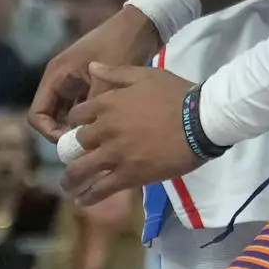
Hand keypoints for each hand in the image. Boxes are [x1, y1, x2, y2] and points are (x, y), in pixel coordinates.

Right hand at [28, 6, 160, 143]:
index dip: (49, 133)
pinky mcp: (89, 85)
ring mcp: (75, 83)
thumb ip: (91, 109)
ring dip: (75, 129)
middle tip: (84, 149)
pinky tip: (102, 132)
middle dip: (62, 134)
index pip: (37, 114)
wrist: (143, 26)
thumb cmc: (121, 46)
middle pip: (50, 118)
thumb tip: (82, 138)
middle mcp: (61, 80)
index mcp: (57, 75)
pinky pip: (80, 109)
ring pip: (65, 115)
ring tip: (94, 144)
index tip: (71, 143)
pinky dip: (87, 121)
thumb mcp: (105, 80)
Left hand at [62, 64, 199, 203]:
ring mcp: (115, 154)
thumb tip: (91, 67)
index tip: (78, 129)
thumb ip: (116, 73)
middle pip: (77, 143)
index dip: (75, 123)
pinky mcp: (128, 176)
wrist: (198, 121)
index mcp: (108, 103)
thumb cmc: (174, 95)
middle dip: (73, 151)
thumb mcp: (145, 75)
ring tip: (69, 185)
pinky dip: (88, 197)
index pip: (77, 115)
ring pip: (81, 170)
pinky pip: (100, 190)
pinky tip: (82, 200)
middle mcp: (105, 129)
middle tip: (76, 157)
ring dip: (71, 179)